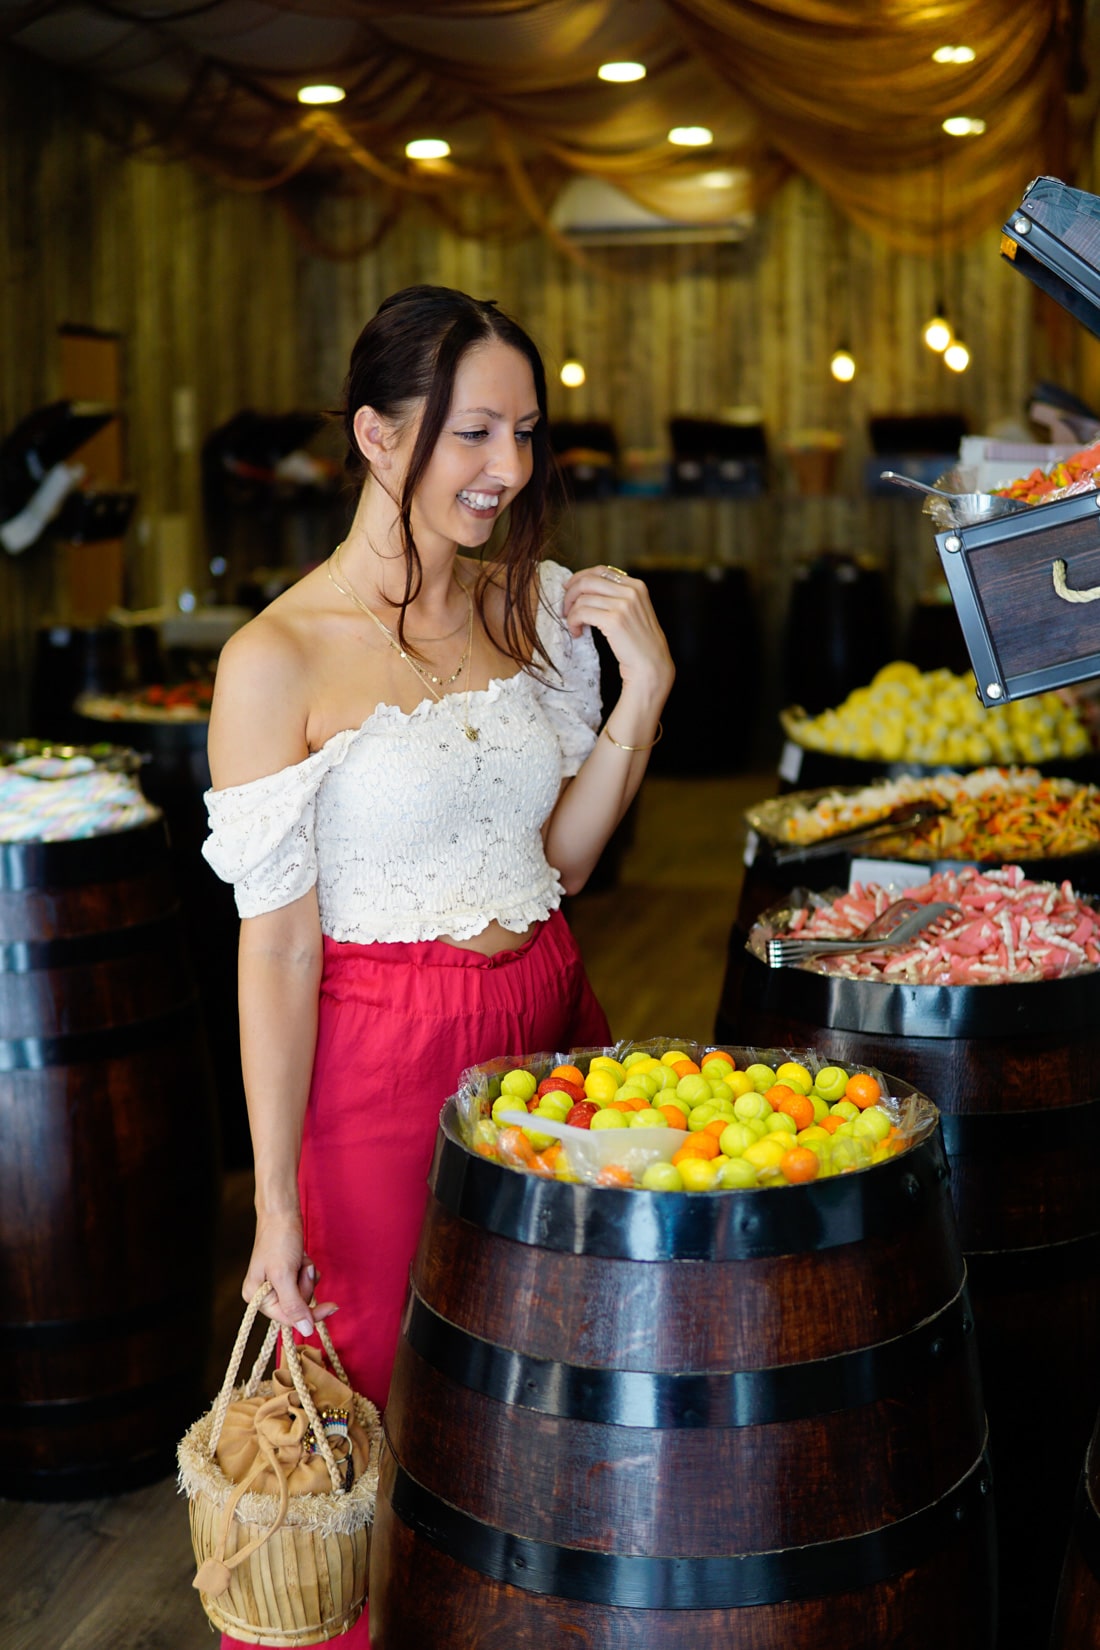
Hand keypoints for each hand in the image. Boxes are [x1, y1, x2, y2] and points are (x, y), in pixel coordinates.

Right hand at [242, 1208, 336, 1337]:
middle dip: (305, 1285)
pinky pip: (304, 1282)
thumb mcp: (284, 1275)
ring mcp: (276, 1284)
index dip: (309, 1315)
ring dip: (307, 1276)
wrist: (282, 1212)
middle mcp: (264, 1294)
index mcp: (256, 1297)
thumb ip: (294, 1305)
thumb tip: (306, 1331)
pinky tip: (302, 1258)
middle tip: (301, 1267)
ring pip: (303, 1293)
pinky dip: (307, 1270)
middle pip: (297, 1306)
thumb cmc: (279, 1240)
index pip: (287, 1318)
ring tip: (299, 1259)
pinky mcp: (287, 1274)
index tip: (332, 1308)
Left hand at [561, 565, 673, 700]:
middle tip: (565, 608)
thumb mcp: (634, 611)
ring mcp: (623, 605)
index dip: (580, 577)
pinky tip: (577, 632)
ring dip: (571, 613)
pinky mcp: (614, 620)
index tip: (569, 588)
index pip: (601, 571)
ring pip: (582, 598)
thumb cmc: (639, 643)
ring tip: (574, 626)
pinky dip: (573, 622)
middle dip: (570, 593)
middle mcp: (631, 591)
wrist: (651, 665)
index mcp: (636, 586)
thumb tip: (585, 587)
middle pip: (588, 580)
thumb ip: (616, 596)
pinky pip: (581, 613)